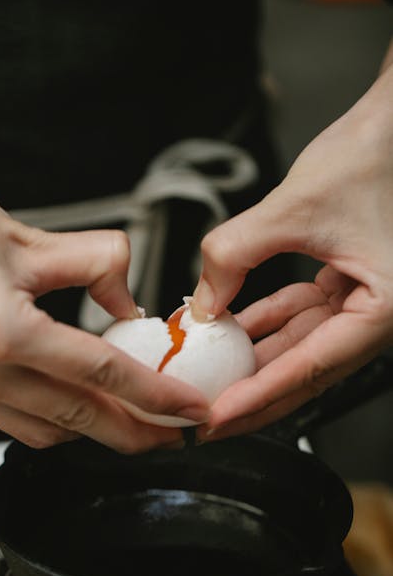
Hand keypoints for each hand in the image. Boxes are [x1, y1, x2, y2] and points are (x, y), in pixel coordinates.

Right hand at [0, 157, 208, 451]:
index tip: (190, 409)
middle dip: (136, 433)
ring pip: (47, 431)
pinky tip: (76, 405)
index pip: (102, 374)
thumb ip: (91, 265)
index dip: (157, 396)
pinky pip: (14, 423)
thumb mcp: (25, 235)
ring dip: (95, 430)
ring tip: (133, 418)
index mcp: (2, 331)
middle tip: (175, 432)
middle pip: (80, 418)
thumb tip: (124, 297)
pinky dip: (56, 421)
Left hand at [191, 63, 392, 440]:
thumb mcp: (294, 206)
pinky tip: (230, 329)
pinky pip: (300, 316)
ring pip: (299, 347)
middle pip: (304, 372)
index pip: (309, 368)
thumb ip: (236, 254)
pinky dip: (264, 323)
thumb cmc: (376, 154)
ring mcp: (362, 301)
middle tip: (206, 421)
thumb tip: (201, 302)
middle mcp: (377, 314)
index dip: (257, 396)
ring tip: (210, 379)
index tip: (217, 417)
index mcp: (384, 309)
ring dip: (254, 361)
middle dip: (252, 395)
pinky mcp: (347, 284)